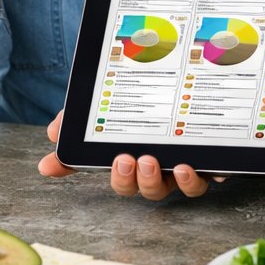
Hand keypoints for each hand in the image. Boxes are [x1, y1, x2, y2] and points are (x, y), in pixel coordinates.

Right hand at [37, 110, 221, 198]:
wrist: (174, 74)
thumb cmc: (133, 103)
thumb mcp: (101, 107)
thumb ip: (75, 121)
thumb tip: (52, 136)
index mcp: (135, 161)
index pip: (121, 179)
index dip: (116, 178)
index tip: (117, 161)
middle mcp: (162, 168)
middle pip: (149, 189)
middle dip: (137, 180)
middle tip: (131, 159)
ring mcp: (187, 165)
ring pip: (181, 188)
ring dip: (170, 180)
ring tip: (157, 160)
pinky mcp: (213, 160)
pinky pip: (213, 174)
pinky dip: (206, 173)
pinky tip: (198, 163)